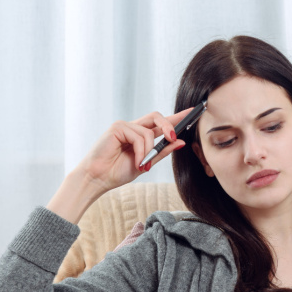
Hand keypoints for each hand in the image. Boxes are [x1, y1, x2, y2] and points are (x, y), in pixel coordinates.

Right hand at [77, 107, 194, 192]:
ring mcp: (124, 126)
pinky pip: (139, 137)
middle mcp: (133, 127)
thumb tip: (181, 142)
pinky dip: (141, 152)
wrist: (98, 179)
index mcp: (140, 135)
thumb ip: (162, 152)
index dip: (177, 117)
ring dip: (150, 152)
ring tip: (143, 165)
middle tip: (175, 138)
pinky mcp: (117, 128)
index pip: (161, 122)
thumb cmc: (118, 172)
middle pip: (157, 116)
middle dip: (169, 126)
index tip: (194, 112)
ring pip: (149, 132)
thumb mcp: (147, 163)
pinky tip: (137, 162)